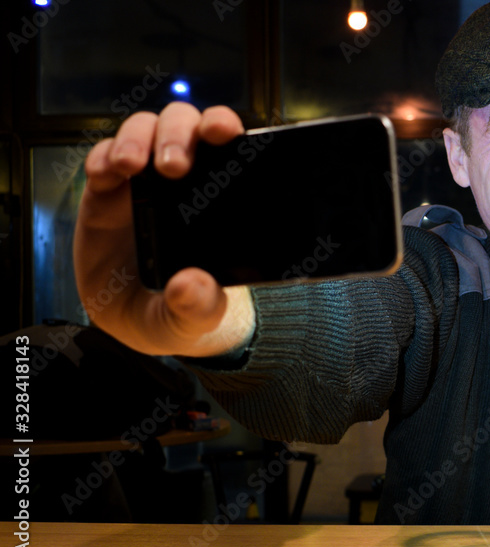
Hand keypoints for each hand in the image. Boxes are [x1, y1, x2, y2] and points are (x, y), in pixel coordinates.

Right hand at [74, 102, 254, 356]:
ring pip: (144, 130)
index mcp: (219, 199)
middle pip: (184, 125)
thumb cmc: (179, 310)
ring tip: (131, 165)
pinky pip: (102, 157)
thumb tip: (192, 286)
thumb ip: (199, 306)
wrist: (138, 320)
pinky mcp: (106, 190)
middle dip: (179, 133)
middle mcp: (184, 180)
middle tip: (174, 166)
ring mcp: (143, 180)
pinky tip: (105, 173)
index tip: (223, 132)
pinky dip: (102, 155)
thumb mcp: (194, 318)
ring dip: (138, 137)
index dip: (225, 127)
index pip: (229, 146)